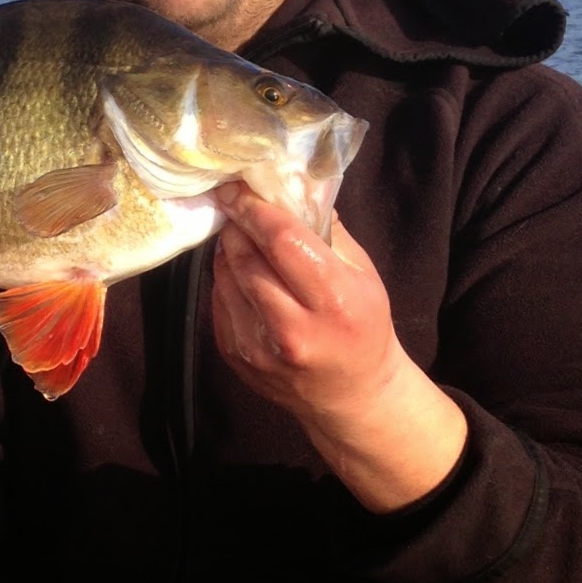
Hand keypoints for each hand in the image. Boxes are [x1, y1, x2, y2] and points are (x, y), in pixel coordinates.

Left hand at [210, 183, 467, 512]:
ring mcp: (259, 348)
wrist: (351, 396)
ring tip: (239, 235)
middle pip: (246, 258)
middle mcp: (293, 329)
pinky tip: (241, 272)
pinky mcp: (236, 357)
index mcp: (334, 302)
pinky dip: (225, 278)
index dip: (254, 208)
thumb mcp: (362, 274)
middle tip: (233, 203)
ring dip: (228, 249)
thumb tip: (289, 185)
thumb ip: (325, 230)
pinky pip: (219, 301)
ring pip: (225, 277)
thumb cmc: (362, 325)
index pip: (281, 240)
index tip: (238, 187)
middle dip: (236, 224)